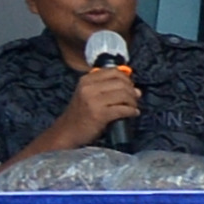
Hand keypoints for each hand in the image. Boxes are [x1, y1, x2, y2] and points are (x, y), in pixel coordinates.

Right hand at [25, 65, 144, 154]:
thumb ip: (107, 88)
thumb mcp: (89, 94)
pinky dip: (132, 111)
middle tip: (134, 99)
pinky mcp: (99, 114)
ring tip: (133, 107)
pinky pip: (123, 109)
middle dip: (132, 91)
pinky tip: (133, 114)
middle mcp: (89, 87)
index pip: (114, 72)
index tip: (130, 87)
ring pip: (124, 95)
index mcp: (86, 80)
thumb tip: (136, 89)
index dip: (127, 79)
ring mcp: (93, 101)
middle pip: (121, 83)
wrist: (67, 131)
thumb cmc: (81, 114)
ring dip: (133, 102)